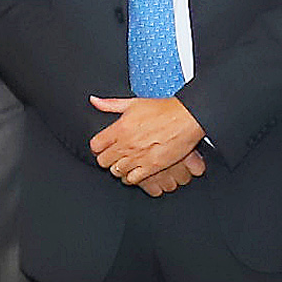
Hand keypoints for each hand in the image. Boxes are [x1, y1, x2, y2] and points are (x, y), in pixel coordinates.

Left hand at [87, 94, 205, 187]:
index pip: (95, 146)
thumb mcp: (133, 103)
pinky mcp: (151, 167)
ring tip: (126, 161)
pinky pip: (132, 179)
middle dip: (107, 157)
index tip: (103, 145)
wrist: (186, 118)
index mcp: (120, 129)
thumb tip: (94, 101)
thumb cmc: (163, 110)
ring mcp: (138, 158)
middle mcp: (126, 145)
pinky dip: (132, 176)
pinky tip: (136, 169)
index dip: (98, 146)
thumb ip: (110, 104)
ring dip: (119, 167)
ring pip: (116, 172)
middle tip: (115, 154)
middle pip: (103, 161)